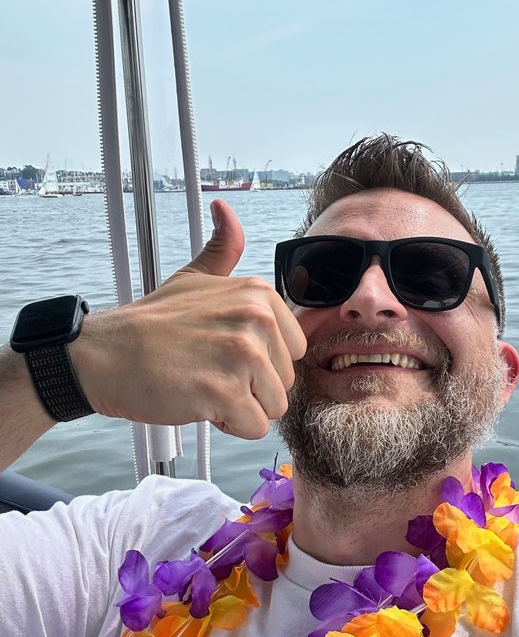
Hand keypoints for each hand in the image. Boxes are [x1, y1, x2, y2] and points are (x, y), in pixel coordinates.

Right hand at [70, 201, 306, 438]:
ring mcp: (243, 355)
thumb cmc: (151, 325)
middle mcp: (258, 320)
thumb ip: (222, 250)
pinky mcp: (226, 391)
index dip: (261, 363)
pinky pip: (254, 427)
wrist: (107, 354)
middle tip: (209, 372)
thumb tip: (225, 209)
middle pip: (285, 381)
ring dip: (241, 408)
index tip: (224, 354)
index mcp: (259, 295)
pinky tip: (200, 402)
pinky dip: (229, 425)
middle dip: (251, 388)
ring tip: (205, 386)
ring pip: (273, 407)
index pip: (293, 351)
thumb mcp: (194, 277)